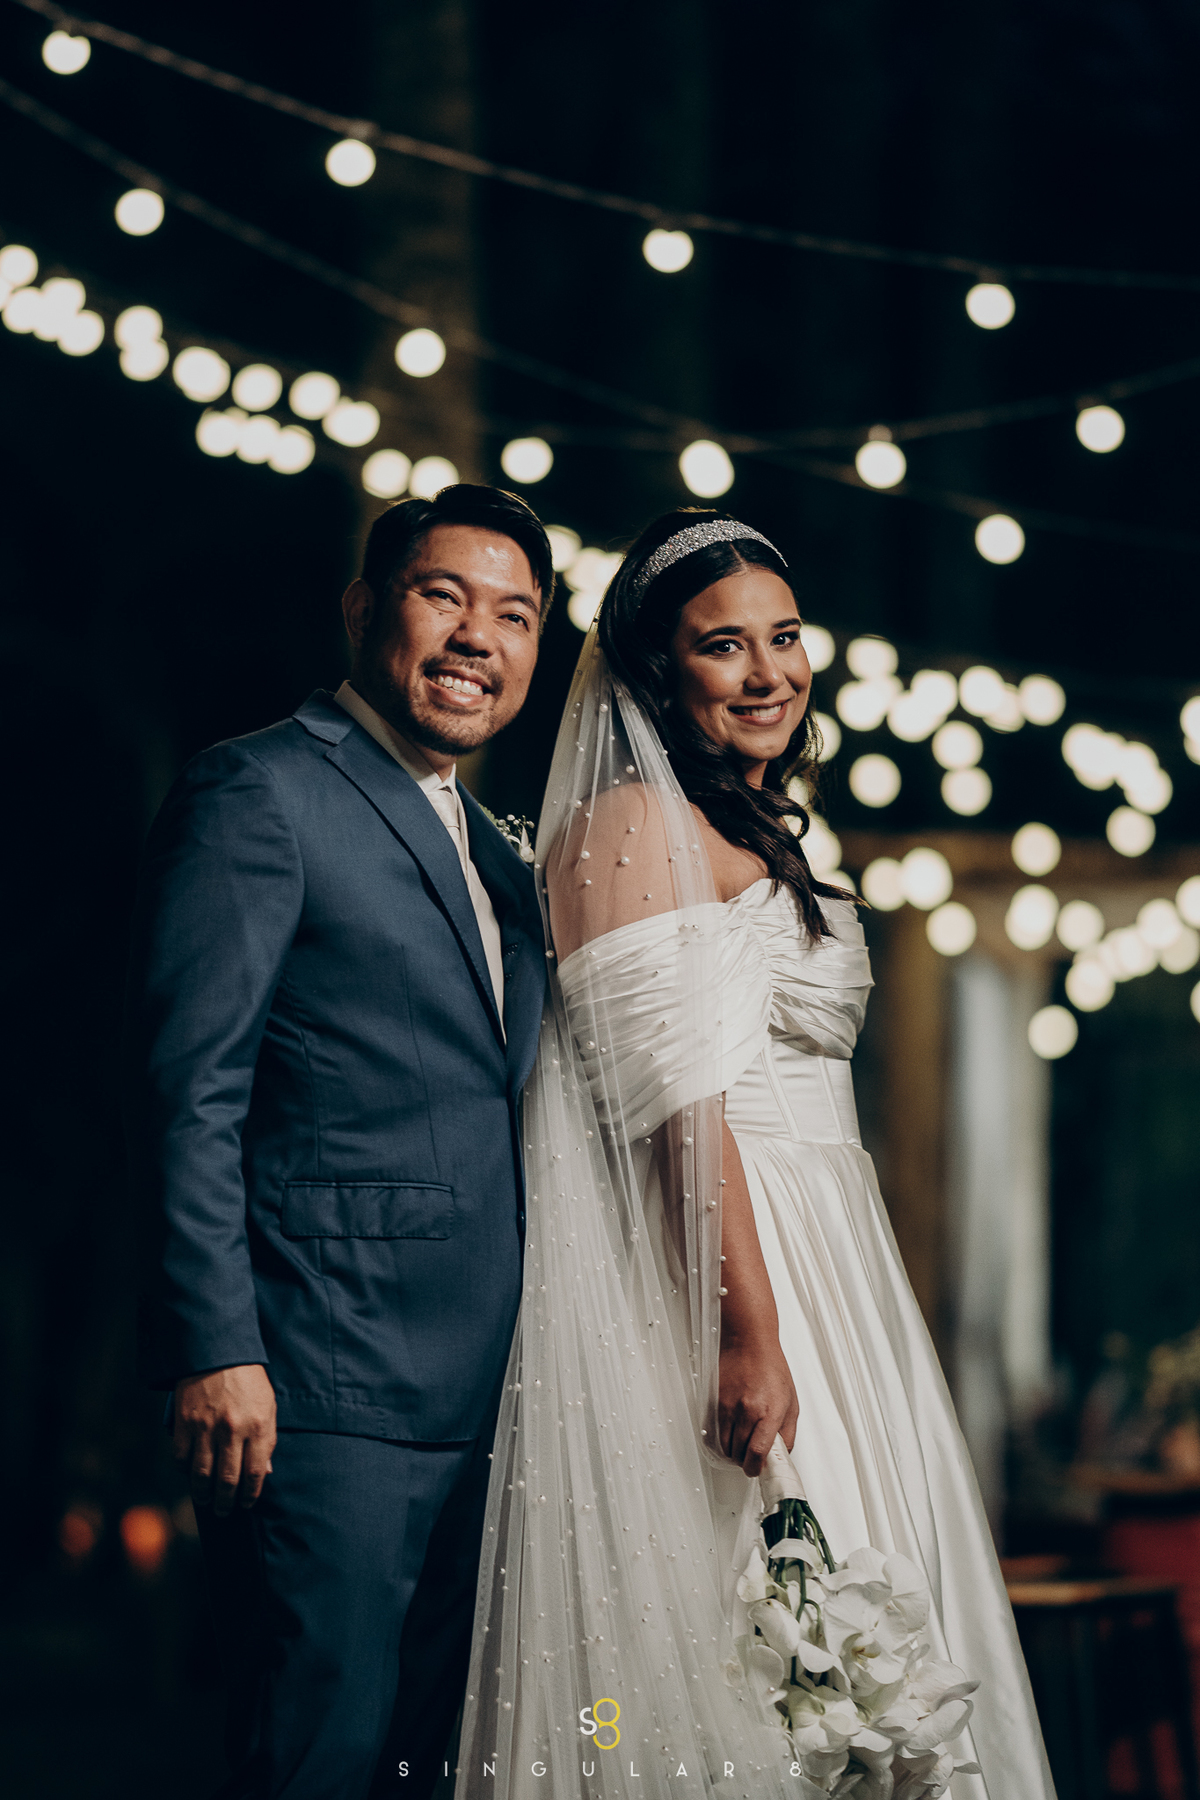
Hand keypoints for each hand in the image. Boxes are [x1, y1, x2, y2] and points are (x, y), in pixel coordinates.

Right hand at [173, 1364, 276, 1516]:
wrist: (218, 1351)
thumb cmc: (248, 1380)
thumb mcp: (268, 1405)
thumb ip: (267, 1439)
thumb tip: (265, 1472)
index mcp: (258, 1425)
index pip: (254, 1473)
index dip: (250, 1495)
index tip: (247, 1504)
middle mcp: (232, 1430)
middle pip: (227, 1480)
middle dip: (226, 1502)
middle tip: (224, 1511)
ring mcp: (206, 1427)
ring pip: (202, 1474)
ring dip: (203, 1494)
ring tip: (205, 1500)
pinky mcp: (184, 1423)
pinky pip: (180, 1457)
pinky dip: (184, 1471)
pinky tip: (189, 1474)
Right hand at [718, 1337, 797, 1477]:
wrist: (748, 1343)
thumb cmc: (771, 1368)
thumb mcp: (791, 1401)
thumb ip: (788, 1432)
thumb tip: (782, 1454)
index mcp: (771, 1411)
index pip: (758, 1452)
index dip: (755, 1468)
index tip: (755, 1470)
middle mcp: (749, 1411)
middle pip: (740, 1452)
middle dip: (745, 1460)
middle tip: (750, 1457)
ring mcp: (730, 1407)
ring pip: (726, 1446)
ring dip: (733, 1451)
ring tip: (741, 1444)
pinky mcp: (716, 1402)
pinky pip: (715, 1432)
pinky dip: (722, 1438)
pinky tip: (731, 1433)